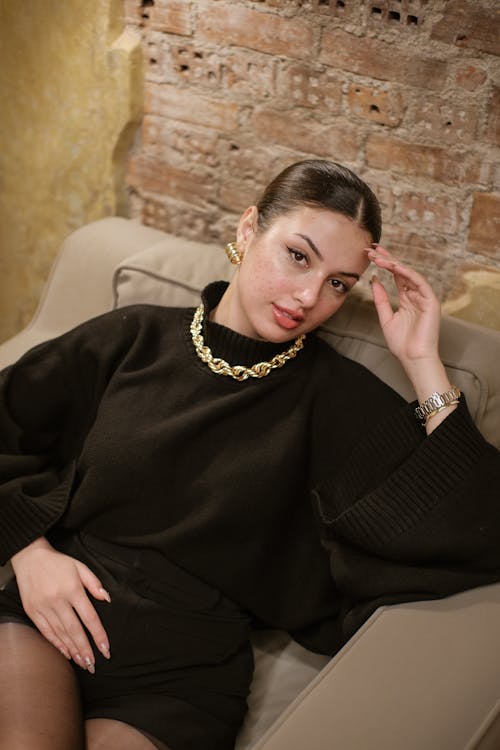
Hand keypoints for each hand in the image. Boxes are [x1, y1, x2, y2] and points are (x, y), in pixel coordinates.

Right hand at [10, 537, 110, 672]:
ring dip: (73, 650)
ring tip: (82, 663)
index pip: (89, 617)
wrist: (30, 558)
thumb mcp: (80, 567)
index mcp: (72, 589)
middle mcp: (58, 600)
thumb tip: (106, 599)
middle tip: (93, 665)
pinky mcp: (32, 611)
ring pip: (60, 634)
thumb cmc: (58, 562)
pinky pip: (46, 632)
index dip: (98, 635)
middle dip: (85, 649)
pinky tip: (65, 653)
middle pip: (75, 630)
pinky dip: (56, 644)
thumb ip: (94, 583)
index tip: (105, 649)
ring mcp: (43, 607)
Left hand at [367, 245, 440, 365]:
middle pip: (401, 271)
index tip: (370, 254)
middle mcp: (416, 295)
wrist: (413, 359)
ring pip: (409, 274)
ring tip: (379, 257)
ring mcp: (424, 297)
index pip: (396, 276)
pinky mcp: (431, 301)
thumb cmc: (401, 343)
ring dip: (394, 263)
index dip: (384, 263)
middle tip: (372, 249)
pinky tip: (394, 266)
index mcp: (407, 299)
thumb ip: (380, 299)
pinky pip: (419, 282)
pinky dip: (407, 273)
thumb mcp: (386, 317)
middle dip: (387, 259)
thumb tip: (374, 280)